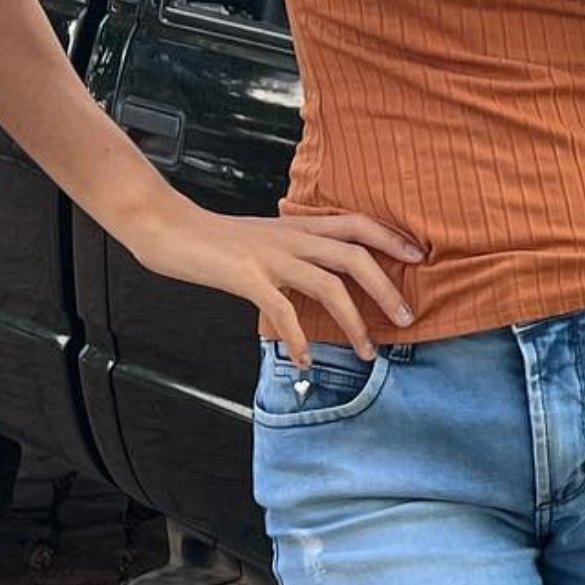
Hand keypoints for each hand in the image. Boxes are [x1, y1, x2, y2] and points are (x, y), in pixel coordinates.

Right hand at [123, 197, 426, 368]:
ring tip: (367, 353)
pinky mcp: (246, 275)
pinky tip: (305, 359)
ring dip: (354, 322)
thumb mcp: (263, 239)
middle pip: (355, 256)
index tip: (419, 259)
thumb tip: (318, 278)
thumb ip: (293, 252)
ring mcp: (270, 255)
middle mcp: (291, 238)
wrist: (165, 225)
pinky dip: (298, 338)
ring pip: (329, 285)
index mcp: (298, 227)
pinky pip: (282, 309)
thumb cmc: (213, 239)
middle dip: (387, 289)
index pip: (357, 225)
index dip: (391, 239)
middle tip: (407, 321)